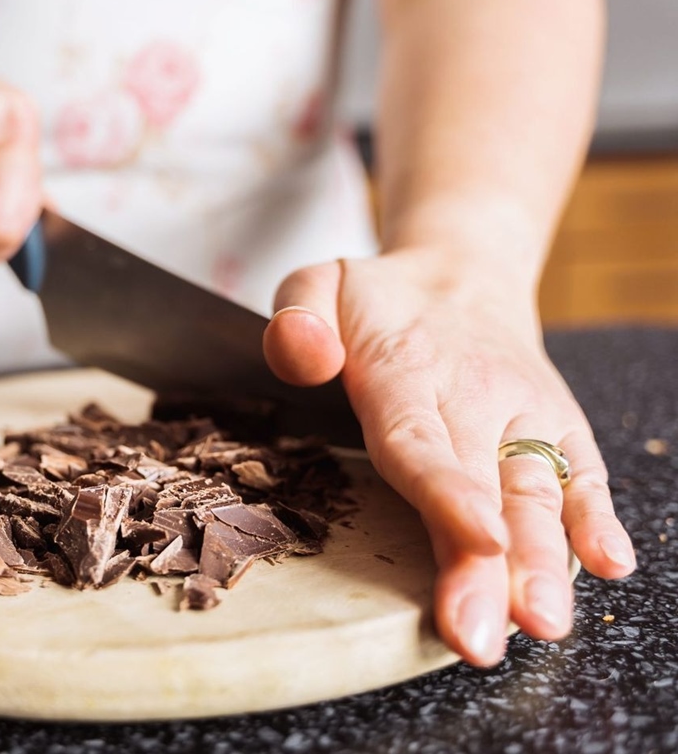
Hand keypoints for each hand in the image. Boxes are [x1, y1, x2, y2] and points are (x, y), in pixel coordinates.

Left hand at [263, 249, 635, 665]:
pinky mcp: (556, 429)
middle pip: (481, 488)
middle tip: (483, 636)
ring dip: (543, 561)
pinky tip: (610, 565)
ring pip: (536, 493)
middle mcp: (474, 396)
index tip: (478, 543)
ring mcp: (523, 415)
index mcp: (406, 369)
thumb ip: (298, 317)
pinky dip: (596, 517)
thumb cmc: (378, 299)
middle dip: (488, 567)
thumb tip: (307, 358)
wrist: (461, 273)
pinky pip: (581, 473)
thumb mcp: (318, 283)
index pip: (422, 440)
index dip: (450, 495)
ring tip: (542, 623)